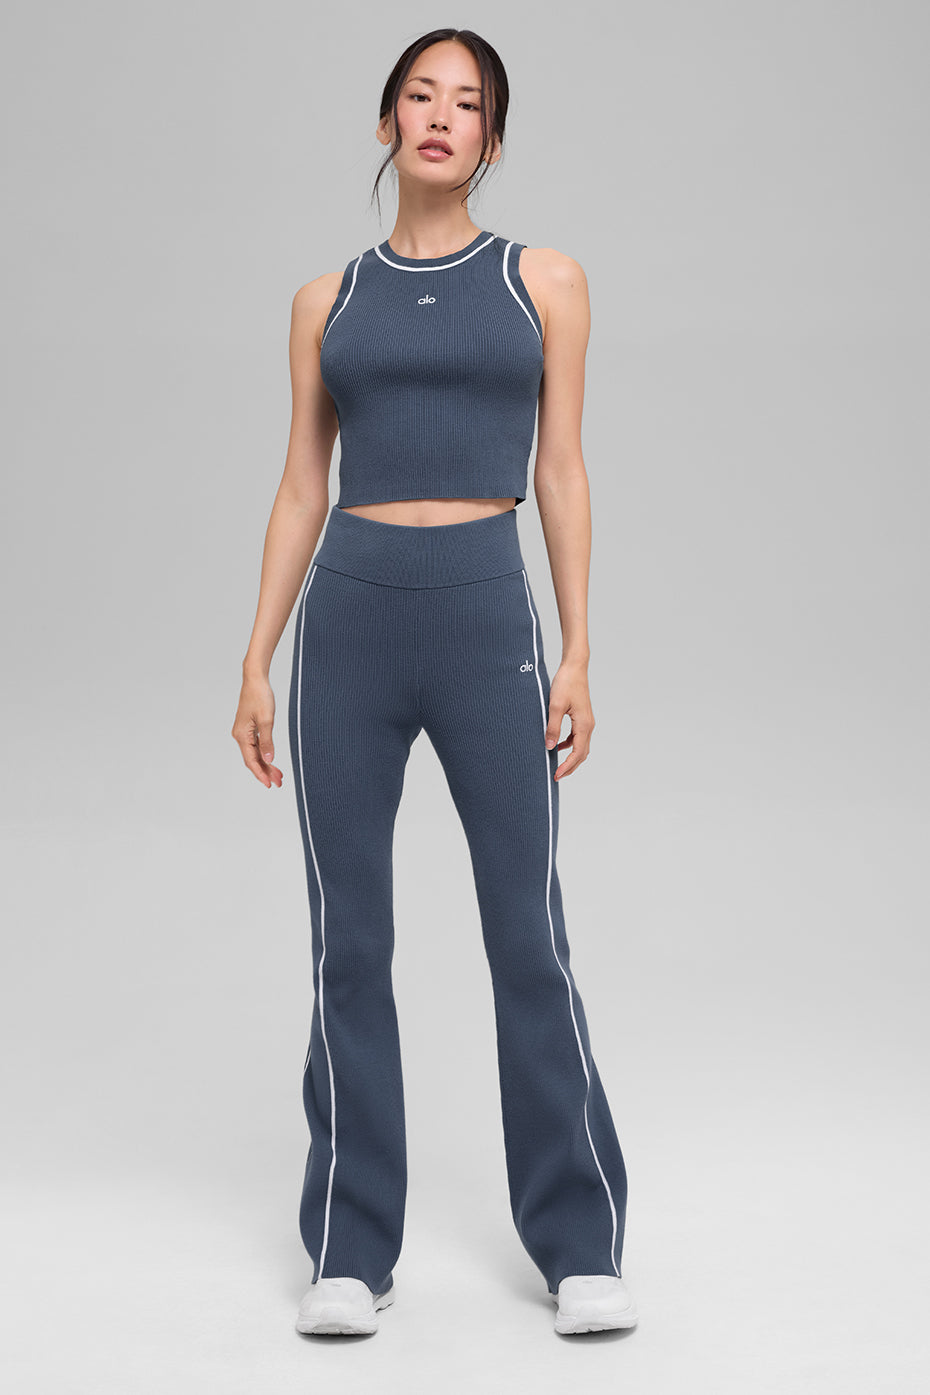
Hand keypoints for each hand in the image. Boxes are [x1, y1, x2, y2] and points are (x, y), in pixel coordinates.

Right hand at [232, 673, 283, 787]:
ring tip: (278, 775)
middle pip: (252, 759)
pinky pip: (255, 746)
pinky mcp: (248, 728)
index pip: (251, 760)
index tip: (270, 784)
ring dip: (266, 764)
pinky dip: (264, 754)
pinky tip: (271, 760)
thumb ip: (267, 742)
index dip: (260, 774)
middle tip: (279, 782)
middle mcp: (240, 735)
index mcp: (242, 735)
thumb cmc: (260, 696)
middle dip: (265, 772)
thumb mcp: (266, 720)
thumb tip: (268, 760)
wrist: (255, 679)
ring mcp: (243, 732)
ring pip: (255, 753)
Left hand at [544, 661, 594, 779]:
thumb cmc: (566, 683)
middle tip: (557, 776)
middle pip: (582, 753)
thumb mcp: (555, 706)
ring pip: (581, 746)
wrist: (574, 667)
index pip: (577, 753)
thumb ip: (553, 727)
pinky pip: (578, 737)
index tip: (556, 776)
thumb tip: (550, 747)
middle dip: (570, 767)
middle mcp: (588, 725)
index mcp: (584, 725)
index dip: (567, 767)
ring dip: (571, 757)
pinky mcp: (582, 717)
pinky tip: (559, 745)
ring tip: (558, 765)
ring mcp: (587, 721)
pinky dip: (570, 745)